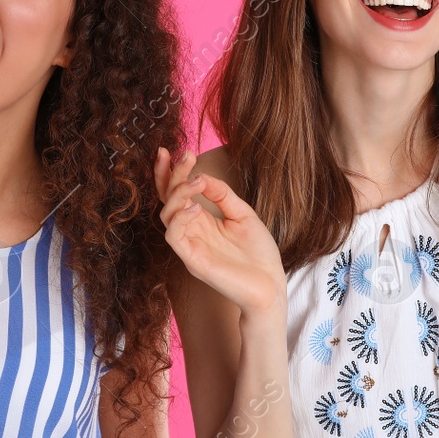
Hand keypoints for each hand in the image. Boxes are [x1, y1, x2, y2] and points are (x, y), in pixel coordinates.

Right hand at [154, 148, 285, 316]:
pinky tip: (195, 207)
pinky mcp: (192, 261)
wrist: (271, 287)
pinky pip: (174, 236)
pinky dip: (180, 218)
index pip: (177, 194)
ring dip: (178, 193)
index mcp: (201, 221)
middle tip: (185, 156)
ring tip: (196, 182)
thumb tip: (201, 175)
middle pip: (168, 200)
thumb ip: (222, 195)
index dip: (171, 173)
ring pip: (166, 215)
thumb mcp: (243, 214)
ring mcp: (190, 247)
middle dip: (172, 175)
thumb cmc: (259, 254)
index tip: (173, 150)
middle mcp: (191, 232)